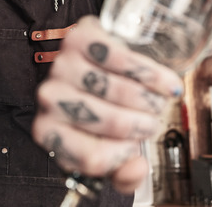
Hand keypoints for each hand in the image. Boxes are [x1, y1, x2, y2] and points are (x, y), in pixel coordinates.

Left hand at [32, 16, 183, 193]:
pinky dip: (149, 73)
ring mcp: (61, 66)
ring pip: (118, 90)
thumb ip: (121, 171)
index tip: (138, 149)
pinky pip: (121, 58)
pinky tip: (163, 81)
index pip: (93, 158)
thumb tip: (136, 170)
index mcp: (48, 132)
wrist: (90, 62)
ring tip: (158, 102)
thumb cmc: (95, 107)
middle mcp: (49, 98)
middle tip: (154, 121)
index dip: (124, 156)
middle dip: (143, 124)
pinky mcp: (78, 39)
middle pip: (110, 121)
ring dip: (149, 99)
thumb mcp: (106, 145)